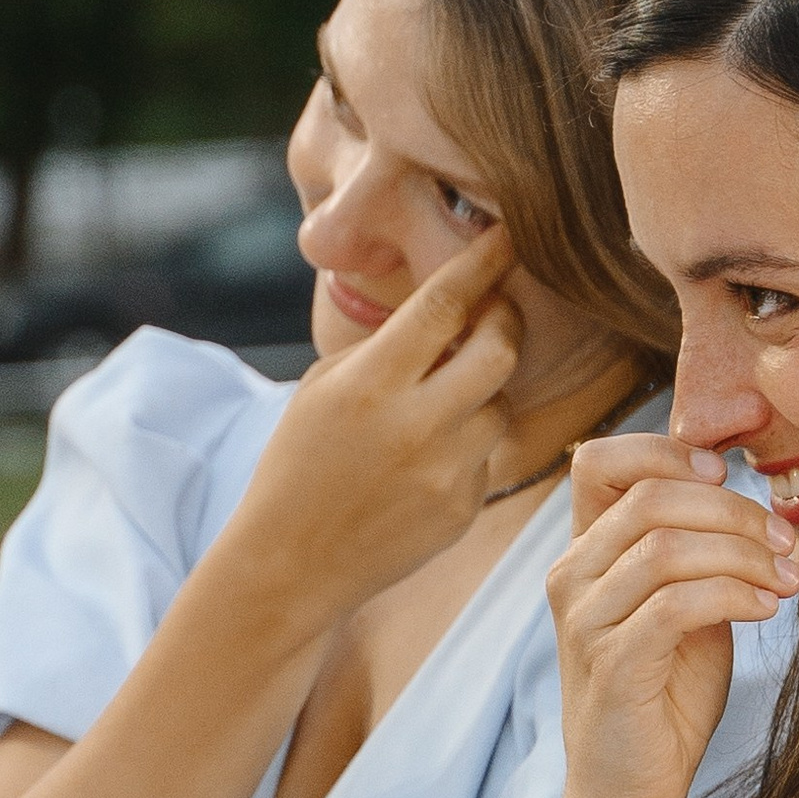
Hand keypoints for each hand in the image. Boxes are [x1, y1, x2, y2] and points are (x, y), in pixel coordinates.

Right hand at [222, 230, 522, 636]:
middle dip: (505, 319)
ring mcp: (445, 471)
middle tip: (496, 310)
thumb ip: (386, 348)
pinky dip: (466, 446)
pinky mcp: (462, 509)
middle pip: (500, 349)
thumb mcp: (323, 388)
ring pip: (501, 405)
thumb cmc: (300, 462)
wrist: (291, 562)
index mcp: (371, 382)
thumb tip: (451, 310)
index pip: (445, 304)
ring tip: (441, 402)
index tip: (508, 235)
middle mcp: (415, 424)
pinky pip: (486, 456)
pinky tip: (423, 462)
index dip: (483, 263)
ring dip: (483, 391)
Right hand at [546, 436, 795, 797]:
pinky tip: (767, 610)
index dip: (667, 452)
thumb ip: (697, 555)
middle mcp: (571, 578)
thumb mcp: (683, 608)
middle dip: (733, 511)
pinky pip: (675, 604)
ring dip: (743, 555)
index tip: (730, 478)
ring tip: (785, 580)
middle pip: (650, 497)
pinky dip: (733, 595)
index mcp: (585, 554)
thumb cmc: (664, 696)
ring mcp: (585, 621)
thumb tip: (744, 503)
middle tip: (785, 542)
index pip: (599, 462)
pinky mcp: (611, 665)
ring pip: (665, 547)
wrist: (631, 791)